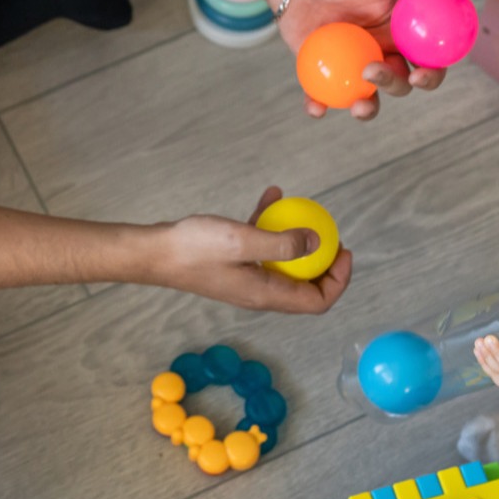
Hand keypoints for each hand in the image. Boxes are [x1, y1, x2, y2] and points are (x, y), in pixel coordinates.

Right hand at [149, 186, 352, 312]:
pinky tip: (271, 197)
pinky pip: (262, 247)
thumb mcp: (242, 240)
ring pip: (286, 264)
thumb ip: (283, 242)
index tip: (344, 250)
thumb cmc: (194, 248)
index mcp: (267, 294)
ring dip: (298, 240)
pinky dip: (270, 226)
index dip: (338, 280)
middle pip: (306, 286)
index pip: (317, 301)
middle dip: (324, 261)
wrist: (154, 252)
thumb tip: (318, 242)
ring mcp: (247, 278)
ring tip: (303, 212)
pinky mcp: (234, 264)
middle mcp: (261, 292)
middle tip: (330, 233)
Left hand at [274, 0, 475, 120]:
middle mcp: (380, 51)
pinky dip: (319, 105)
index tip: (420, 73)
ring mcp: (350, 63)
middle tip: (373, 70)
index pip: (426, 60)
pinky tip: (315, 108)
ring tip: (357, 104)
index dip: (431, 74)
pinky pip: (323, 95)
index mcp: (401, 33)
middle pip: (398, 82)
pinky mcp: (321, 70)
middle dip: (393, 85)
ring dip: (366, 108)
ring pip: (367, 96)